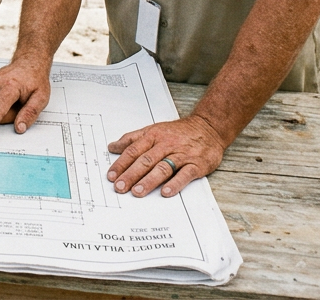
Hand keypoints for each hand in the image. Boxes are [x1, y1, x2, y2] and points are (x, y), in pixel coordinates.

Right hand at [0, 57, 51, 139]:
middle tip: (19, 105)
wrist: (28, 63)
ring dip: (1, 111)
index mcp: (10, 86)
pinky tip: (5, 97)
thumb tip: (19, 128)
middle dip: (7, 116)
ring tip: (12, 100)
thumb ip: (30, 113)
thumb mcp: (41, 98)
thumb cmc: (35, 80)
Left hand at [106, 114, 226, 197]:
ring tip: (137, 192)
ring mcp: (181, 155)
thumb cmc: (178, 132)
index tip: (111, 176)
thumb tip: (112, 147)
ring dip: (149, 181)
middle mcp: (166, 145)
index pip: (134, 151)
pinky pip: (185, 174)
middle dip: (131, 174)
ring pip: (163, 168)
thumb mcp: (153, 130)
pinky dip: (175, 184)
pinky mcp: (196, 164)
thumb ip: (132, 139)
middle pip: (146, 160)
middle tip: (120, 187)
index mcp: (153, 136)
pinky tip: (166, 192)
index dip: (121, 164)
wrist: (208, 127)